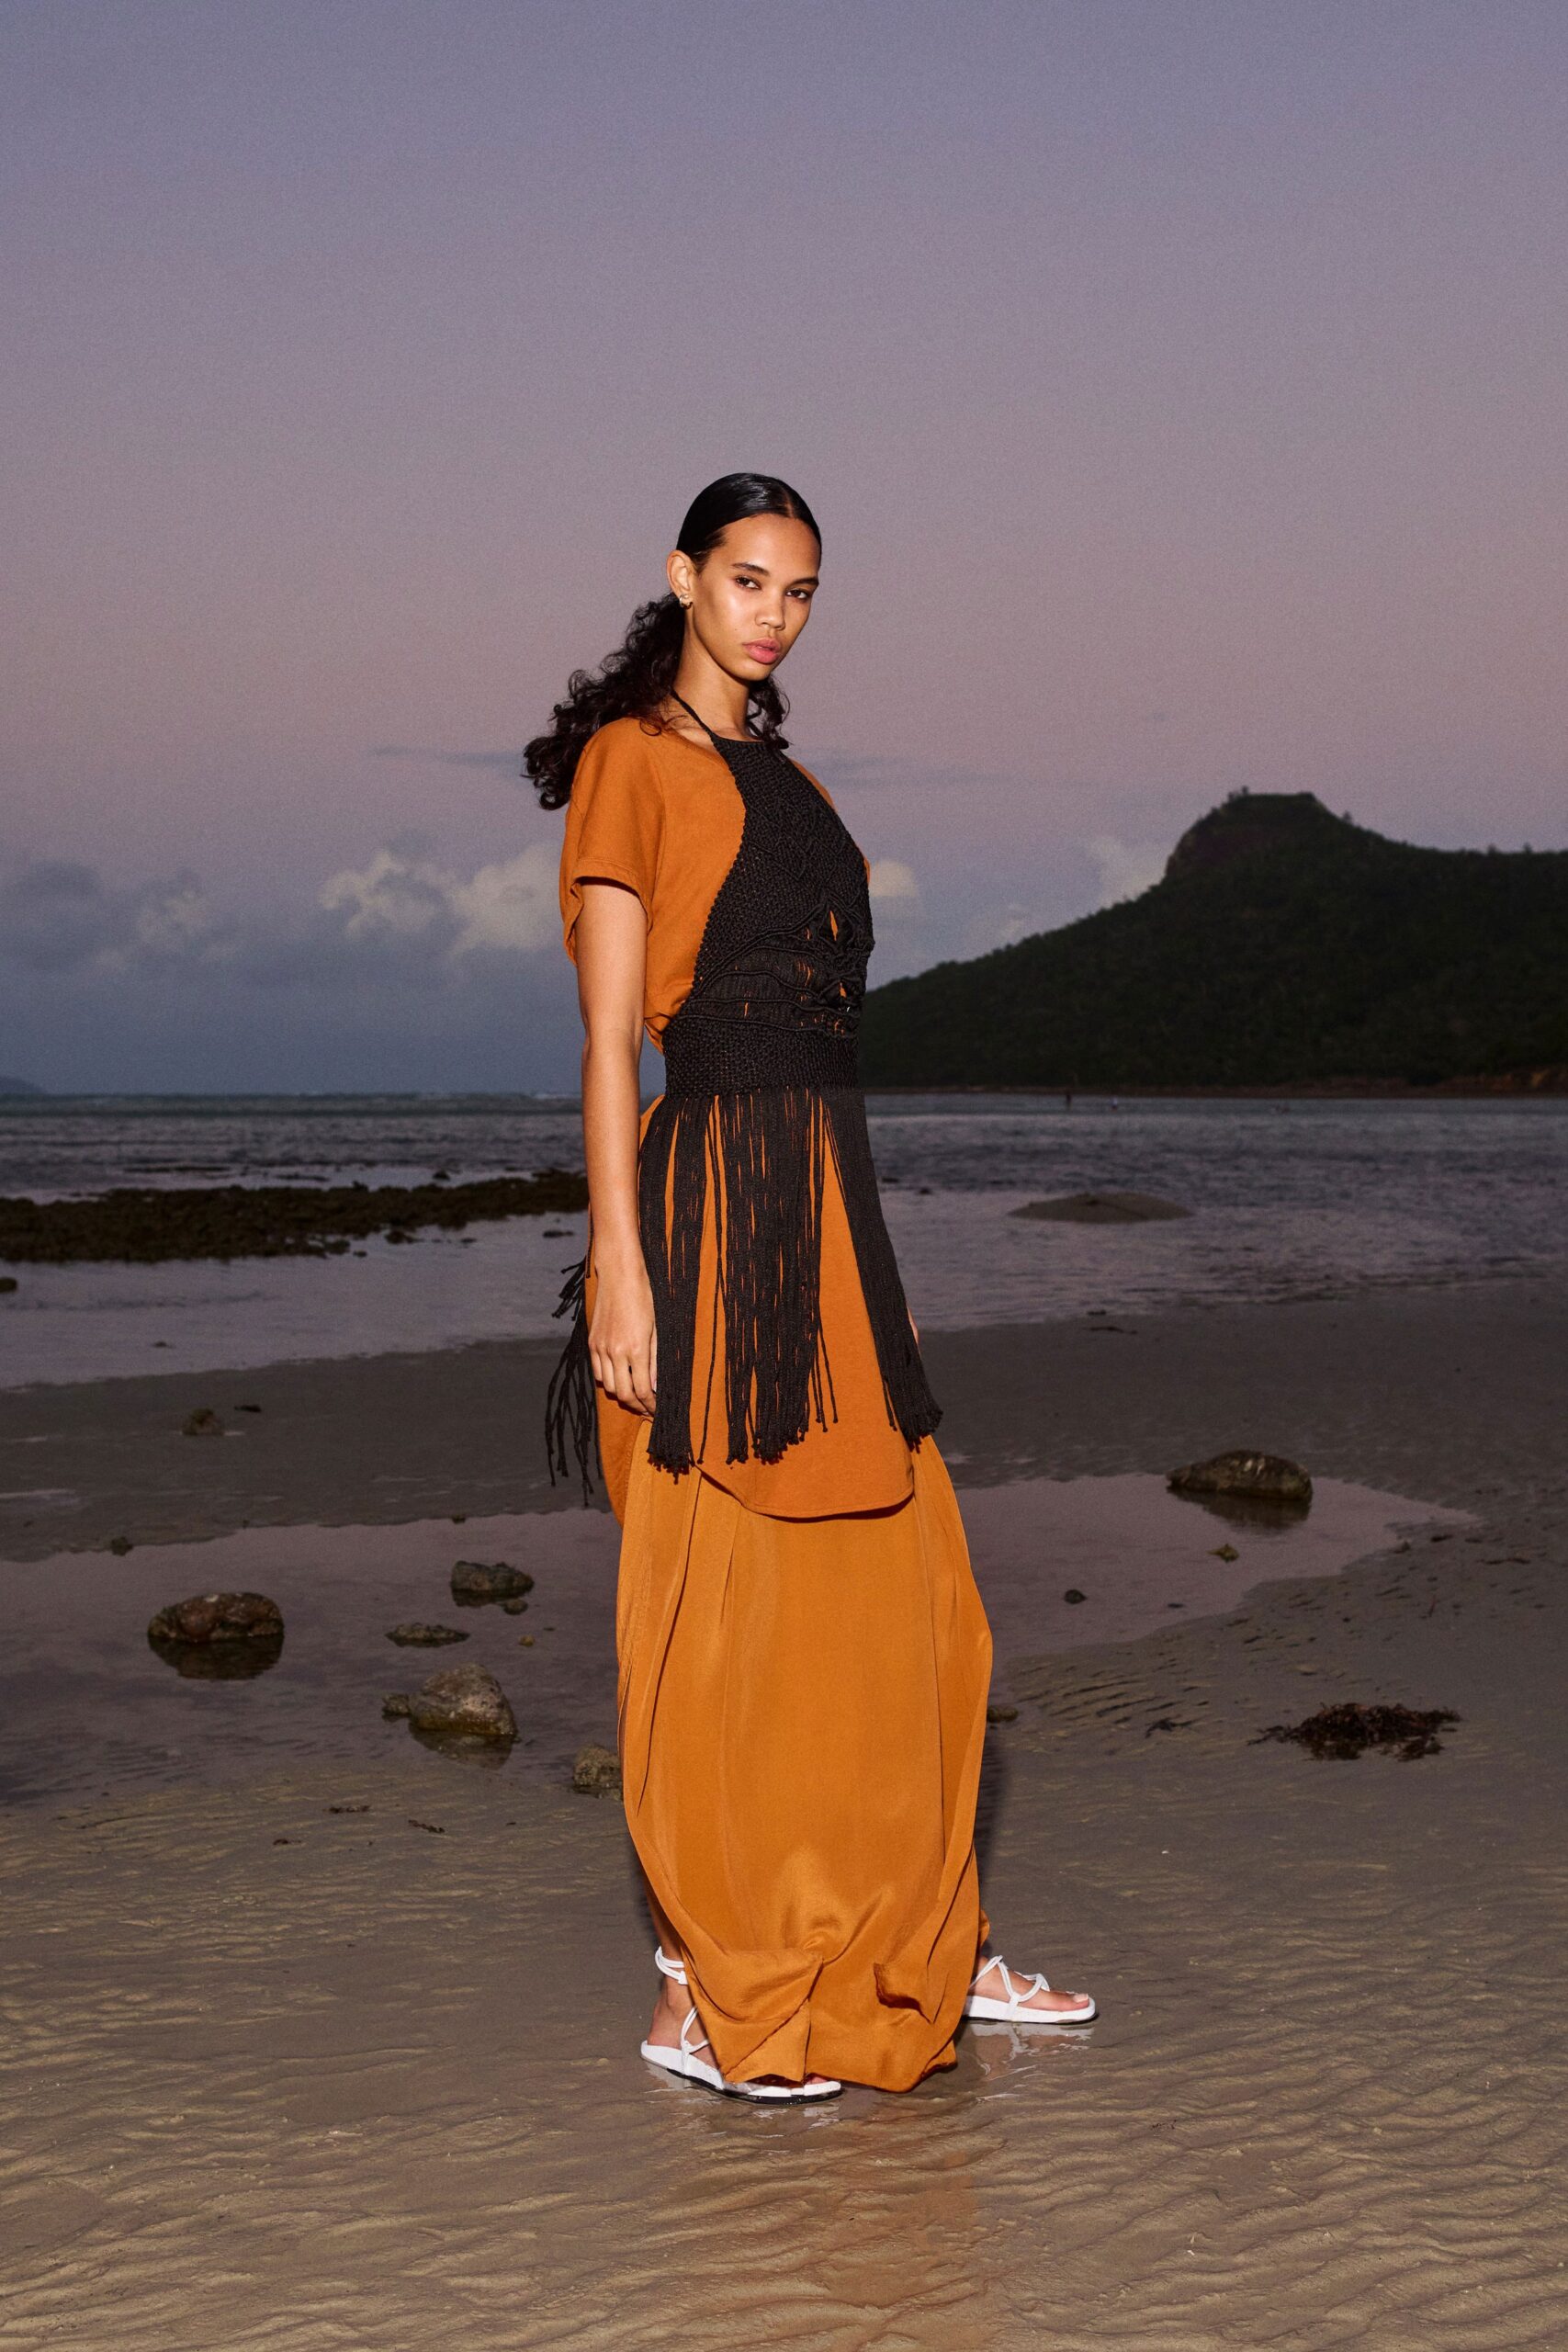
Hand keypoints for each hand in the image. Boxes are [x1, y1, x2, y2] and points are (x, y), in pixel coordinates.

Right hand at [589, 1263, 657, 1417]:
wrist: (619, 1276)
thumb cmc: (644, 1298)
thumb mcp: (658, 1329)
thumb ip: (657, 1361)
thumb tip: (656, 1386)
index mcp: (636, 1349)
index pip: (642, 1390)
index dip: (650, 1405)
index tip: (657, 1409)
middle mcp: (615, 1352)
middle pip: (623, 1394)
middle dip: (636, 1405)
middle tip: (647, 1408)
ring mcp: (600, 1348)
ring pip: (608, 1386)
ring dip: (622, 1394)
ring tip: (635, 1395)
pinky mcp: (592, 1343)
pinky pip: (597, 1372)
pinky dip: (608, 1380)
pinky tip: (620, 1379)